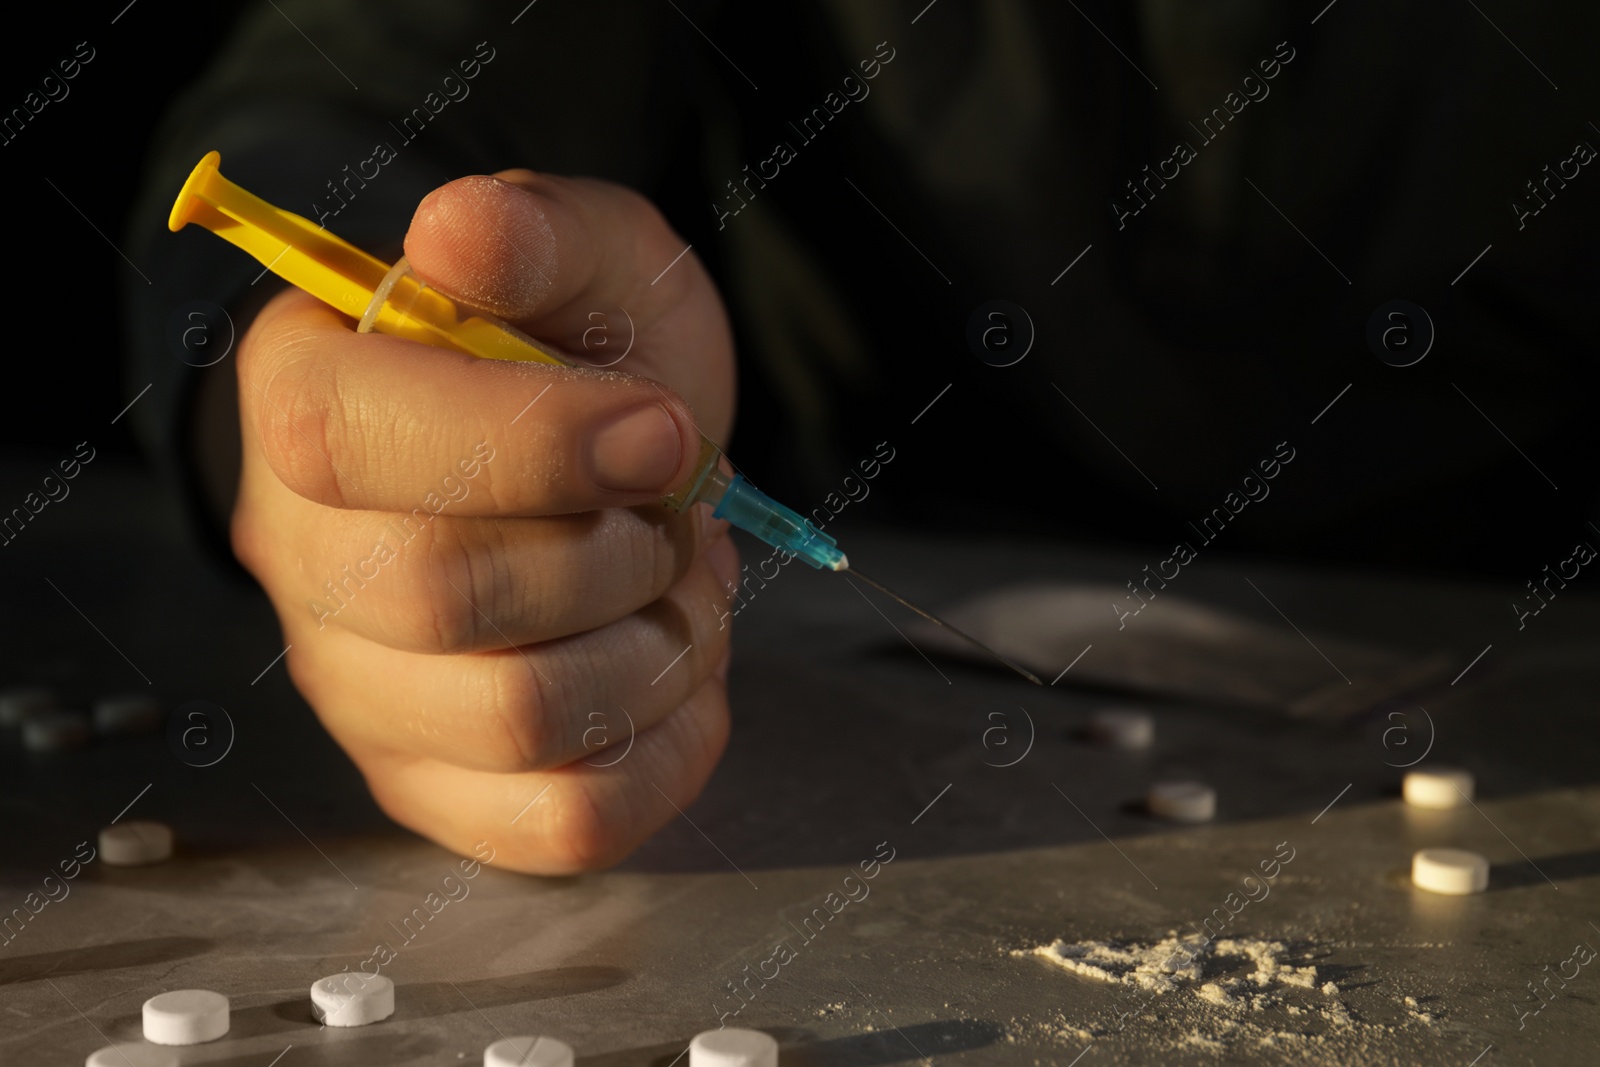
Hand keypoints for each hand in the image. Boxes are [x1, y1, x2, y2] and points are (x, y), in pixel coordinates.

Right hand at [230, 170, 738, 872]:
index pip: (351, 441)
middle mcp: (302, 557)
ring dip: (660, 646)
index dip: (533, 441)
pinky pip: (566, 824)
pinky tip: (684, 666)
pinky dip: (673, 743)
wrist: (608, 453)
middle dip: (616, 550)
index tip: (663, 430)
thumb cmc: (589, 349)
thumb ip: (534, 233)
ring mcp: (361, 689)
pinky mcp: (439, 784)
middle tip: (671, 509)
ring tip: (678, 581)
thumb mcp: (588, 254)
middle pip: (442, 598)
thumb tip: (460, 236)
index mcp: (306, 397)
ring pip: (521, 723)